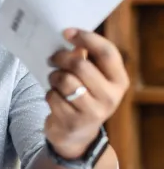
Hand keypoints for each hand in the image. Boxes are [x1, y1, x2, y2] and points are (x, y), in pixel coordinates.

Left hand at [44, 28, 129, 159]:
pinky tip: (55, 97)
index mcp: (119, 81)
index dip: (87, 38)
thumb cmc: (84, 98)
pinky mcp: (73, 121)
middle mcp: (110, 97)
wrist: (77, 136)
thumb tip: (73, 40)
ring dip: (54, 77)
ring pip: (64, 80)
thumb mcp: (92, 80)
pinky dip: (49, 93)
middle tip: (52, 58)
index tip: (67, 32)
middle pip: (81, 64)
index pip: (107, 53)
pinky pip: (53, 96)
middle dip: (61, 57)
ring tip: (54, 80)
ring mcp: (92, 111)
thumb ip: (86, 60)